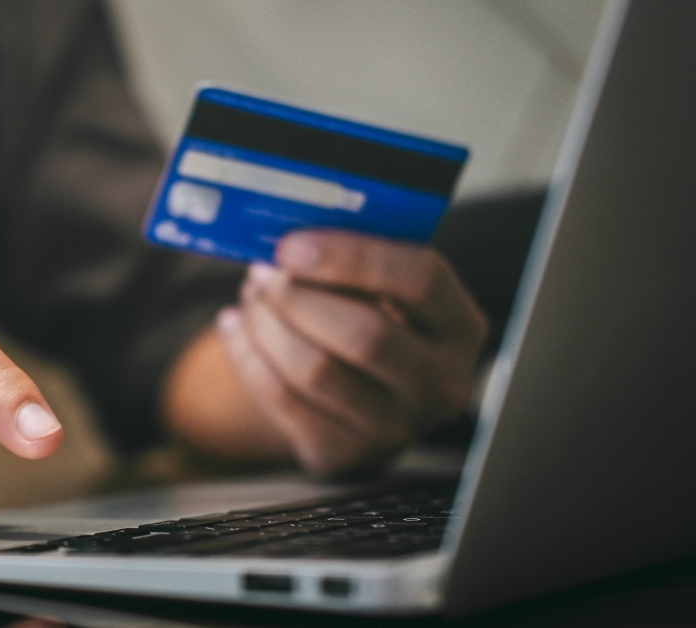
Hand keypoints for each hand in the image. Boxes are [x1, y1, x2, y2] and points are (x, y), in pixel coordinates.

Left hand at [215, 230, 486, 475]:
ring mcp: (394, 428)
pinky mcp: (341, 452)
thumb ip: (352, 263)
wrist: (362, 396)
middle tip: (264, 273)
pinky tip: (235, 325)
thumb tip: (289, 242)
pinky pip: (281, 399)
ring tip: (251, 296)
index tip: (293, 245)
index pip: (421, 281)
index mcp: (459, 327)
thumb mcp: (383, 289)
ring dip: (267, 325)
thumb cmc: (371, 319)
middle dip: (298, 297)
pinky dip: (246, 354)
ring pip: (315, 371)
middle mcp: (440, 384)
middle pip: (365, 335)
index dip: (352, 257)